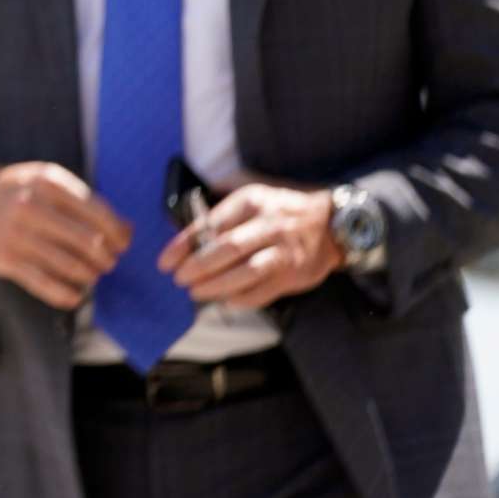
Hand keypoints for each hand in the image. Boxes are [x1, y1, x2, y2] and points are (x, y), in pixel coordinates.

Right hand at [0, 163, 130, 309]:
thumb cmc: (15, 192)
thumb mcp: (46, 182)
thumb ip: (84, 202)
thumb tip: (128, 231)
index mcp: (48, 182)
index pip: (98, 213)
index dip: (118, 233)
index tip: (123, 244)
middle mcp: (32, 206)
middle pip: (89, 242)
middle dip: (106, 258)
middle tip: (108, 263)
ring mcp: (17, 234)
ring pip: (71, 266)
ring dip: (90, 276)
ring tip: (91, 275)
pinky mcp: (6, 259)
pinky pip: (46, 284)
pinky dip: (68, 295)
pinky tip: (75, 295)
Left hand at [160, 180, 339, 308]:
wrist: (333, 225)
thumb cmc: (282, 211)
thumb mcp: (254, 196)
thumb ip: (222, 213)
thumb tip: (185, 235)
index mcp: (251, 202)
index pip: (210, 225)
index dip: (183, 245)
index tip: (165, 262)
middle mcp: (268, 225)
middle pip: (226, 248)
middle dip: (197, 267)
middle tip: (179, 278)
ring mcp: (284, 251)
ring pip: (245, 272)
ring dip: (216, 285)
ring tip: (195, 292)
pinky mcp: (295, 274)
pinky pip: (264, 291)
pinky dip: (242, 299)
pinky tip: (226, 301)